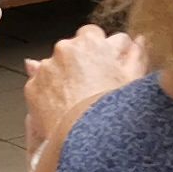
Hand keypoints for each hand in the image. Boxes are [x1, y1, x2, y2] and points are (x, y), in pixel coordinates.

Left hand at [24, 24, 148, 151]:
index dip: (101, 51)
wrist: (84, 137)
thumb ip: (137, 54)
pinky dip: (49, 93)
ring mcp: (45, 67)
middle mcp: (64, 48)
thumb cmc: (112, 109)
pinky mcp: (32, 86)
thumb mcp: (133, 80)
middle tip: (93, 85)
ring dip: (64, 77)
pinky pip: (40, 85)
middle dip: (81, 62)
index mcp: (90, 41)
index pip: (94, 34)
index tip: (106, 65)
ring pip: (55, 66)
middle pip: (73, 48)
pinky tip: (64, 108)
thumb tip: (140, 41)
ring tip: (78, 100)